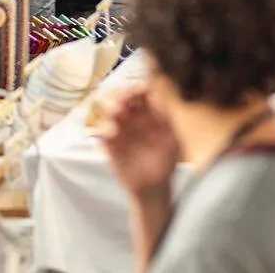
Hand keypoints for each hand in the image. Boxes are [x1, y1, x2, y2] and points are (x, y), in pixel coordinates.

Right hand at [97, 84, 180, 198]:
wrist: (154, 187)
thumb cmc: (165, 162)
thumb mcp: (171, 140)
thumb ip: (164, 120)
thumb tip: (155, 97)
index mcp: (146, 115)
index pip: (140, 95)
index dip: (139, 89)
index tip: (141, 87)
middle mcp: (131, 119)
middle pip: (123, 100)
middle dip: (123, 95)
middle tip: (125, 98)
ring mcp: (119, 131)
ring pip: (110, 113)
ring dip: (112, 109)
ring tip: (117, 111)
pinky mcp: (109, 145)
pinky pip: (103, 134)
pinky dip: (105, 130)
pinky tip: (112, 132)